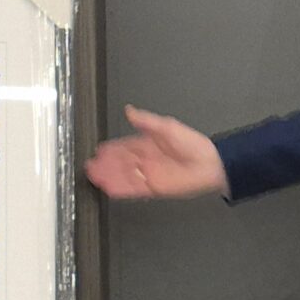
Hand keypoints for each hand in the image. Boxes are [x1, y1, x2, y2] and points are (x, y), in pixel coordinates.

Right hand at [85, 107, 228, 200]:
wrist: (209, 164)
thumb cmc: (193, 144)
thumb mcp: (167, 126)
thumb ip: (146, 121)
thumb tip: (129, 110)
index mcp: (147, 145)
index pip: (124, 148)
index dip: (111, 150)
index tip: (98, 151)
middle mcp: (145, 161)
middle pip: (120, 163)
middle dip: (105, 165)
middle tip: (90, 166)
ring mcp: (148, 175)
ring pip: (123, 176)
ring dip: (109, 176)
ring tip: (94, 177)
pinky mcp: (153, 188)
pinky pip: (132, 188)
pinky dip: (120, 188)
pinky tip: (108, 187)